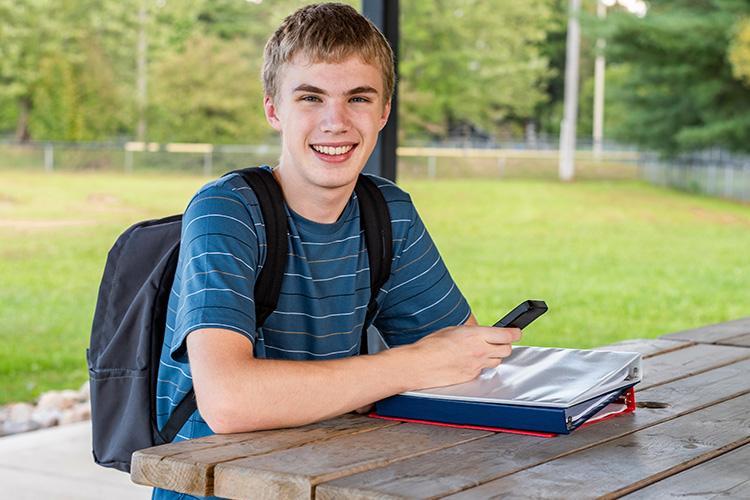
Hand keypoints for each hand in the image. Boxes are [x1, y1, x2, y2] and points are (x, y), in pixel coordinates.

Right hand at [402, 325, 521, 389]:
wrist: (420, 364)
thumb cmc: (432, 345)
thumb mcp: (454, 330)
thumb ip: (472, 333)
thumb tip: (482, 334)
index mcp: (476, 335)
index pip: (507, 335)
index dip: (515, 333)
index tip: (517, 331)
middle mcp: (480, 351)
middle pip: (507, 349)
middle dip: (505, 345)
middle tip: (499, 342)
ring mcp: (477, 365)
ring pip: (497, 361)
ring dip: (494, 356)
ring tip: (481, 352)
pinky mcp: (471, 376)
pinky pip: (482, 371)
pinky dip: (479, 366)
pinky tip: (467, 362)